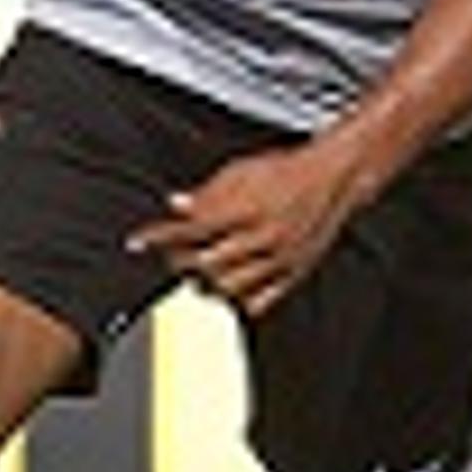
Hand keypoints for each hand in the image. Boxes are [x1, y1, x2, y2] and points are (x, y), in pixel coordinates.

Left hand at [128, 140, 366, 315]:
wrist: (333, 176)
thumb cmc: (286, 171)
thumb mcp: (240, 171)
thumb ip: (207, 193)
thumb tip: (175, 205)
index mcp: (246, 208)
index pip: (190, 229)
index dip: (159, 236)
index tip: (138, 241)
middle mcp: (263, 236)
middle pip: (206, 263)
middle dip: (180, 261)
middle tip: (171, 256)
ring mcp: (280, 258)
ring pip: (230, 287)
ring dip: (206, 284)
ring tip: (197, 275)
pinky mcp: (295, 273)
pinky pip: (260, 300)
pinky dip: (238, 300)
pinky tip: (229, 290)